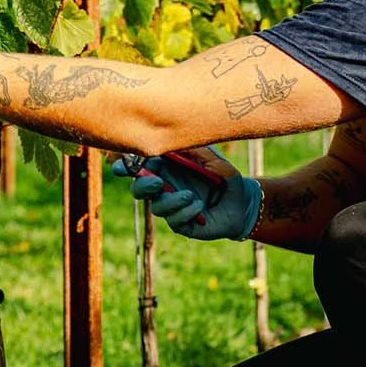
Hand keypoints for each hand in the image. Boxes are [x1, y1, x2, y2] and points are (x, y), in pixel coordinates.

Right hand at [112, 147, 261, 240]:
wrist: (243, 203)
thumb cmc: (226, 177)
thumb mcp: (214, 159)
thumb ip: (195, 150)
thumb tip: (174, 142)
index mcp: (167, 169)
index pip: (140, 167)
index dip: (126, 167)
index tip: (122, 167)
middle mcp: (165, 189)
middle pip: (139, 190)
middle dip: (142, 186)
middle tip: (157, 182)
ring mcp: (172, 208)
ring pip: (156, 207)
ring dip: (171, 200)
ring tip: (191, 195)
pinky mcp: (181, 224)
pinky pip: (173, 221)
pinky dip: (185, 212)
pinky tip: (200, 207)